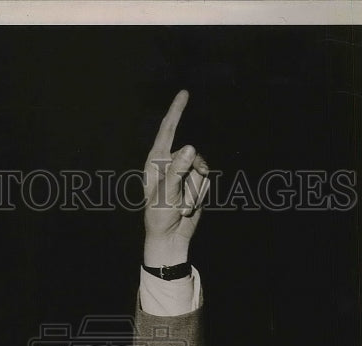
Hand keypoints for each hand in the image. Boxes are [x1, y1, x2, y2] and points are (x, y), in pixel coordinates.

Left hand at [143, 90, 209, 266]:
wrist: (169, 238)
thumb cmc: (159, 216)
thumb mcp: (166, 194)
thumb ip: (178, 171)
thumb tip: (189, 147)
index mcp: (155, 162)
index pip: (167, 131)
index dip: (176, 111)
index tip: (184, 93)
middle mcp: (170, 163)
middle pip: (192, 156)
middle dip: (190, 180)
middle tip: (180, 204)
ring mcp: (183, 173)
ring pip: (201, 169)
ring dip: (195, 192)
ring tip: (181, 207)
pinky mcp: (194, 183)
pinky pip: (205, 181)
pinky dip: (199, 196)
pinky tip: (188, 208)